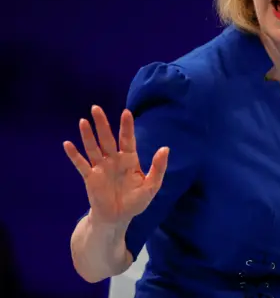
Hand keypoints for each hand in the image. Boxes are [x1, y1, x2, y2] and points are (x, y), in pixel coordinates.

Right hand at [64, 105, 169, 224]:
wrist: (118, 218)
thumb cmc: (135, 201)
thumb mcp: (151, 186)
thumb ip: (158, 168)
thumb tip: (165, 148)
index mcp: (130, 160)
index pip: (127, 139)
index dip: (126, 126)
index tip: (126, 112)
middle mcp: (114, 160)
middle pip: (107, 139)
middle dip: (102, 124)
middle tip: (96, 108)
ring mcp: (101, 168)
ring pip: (93, 148)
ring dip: (87, 135)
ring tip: (83, 121)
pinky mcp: (90, 177)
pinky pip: (81, 164)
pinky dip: (74, 155)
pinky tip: (67, 144)